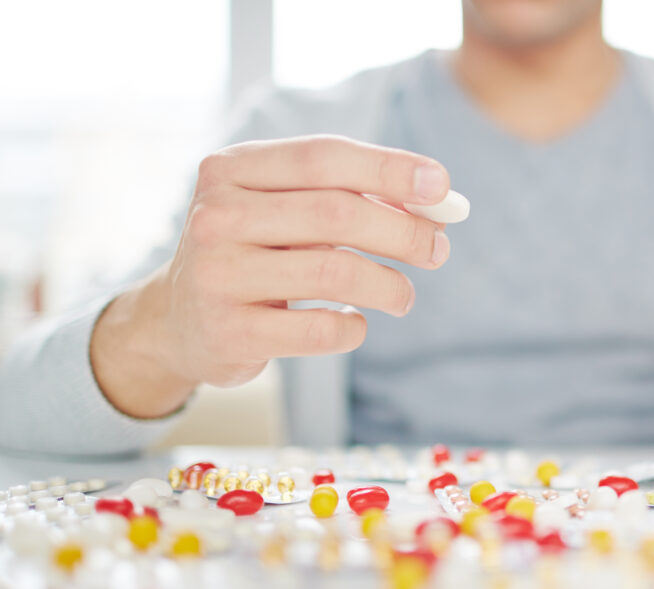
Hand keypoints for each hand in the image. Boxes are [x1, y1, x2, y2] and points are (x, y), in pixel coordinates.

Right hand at [91, 135, 452, 417]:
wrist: (177, 321)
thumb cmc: (253, 253)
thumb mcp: (284, 211)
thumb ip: (349, 198)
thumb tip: (437, 205)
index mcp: (232, 169)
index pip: (323, 156)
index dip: (389, 169)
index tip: (442, 187)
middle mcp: (216, 216)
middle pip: (337, 214)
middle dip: (403, 233)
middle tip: (437, 250)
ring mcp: (217, 275)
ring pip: (335, 273)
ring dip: (389, 286)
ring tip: (404, 296)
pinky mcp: (230, 332)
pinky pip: (321, 329)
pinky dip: (355, 327)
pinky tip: (356, 322)